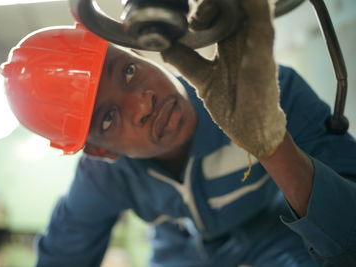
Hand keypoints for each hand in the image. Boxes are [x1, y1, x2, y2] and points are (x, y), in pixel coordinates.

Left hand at [162, 0, 285, 157]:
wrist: (250, 130)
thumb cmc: (232, 105)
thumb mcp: (202, 79)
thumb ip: (185, 61)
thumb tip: (164, 46)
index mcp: (229, 43)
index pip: (218, 14)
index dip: (202, 9)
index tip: (185, 17)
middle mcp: (243, 39)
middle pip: (232, 7)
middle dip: (212, 3)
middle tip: (196, 7)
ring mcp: (255, 45)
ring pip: (248, 8)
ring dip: (235, 0)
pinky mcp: (263, 55)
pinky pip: (262, 24)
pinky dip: (256, 7)